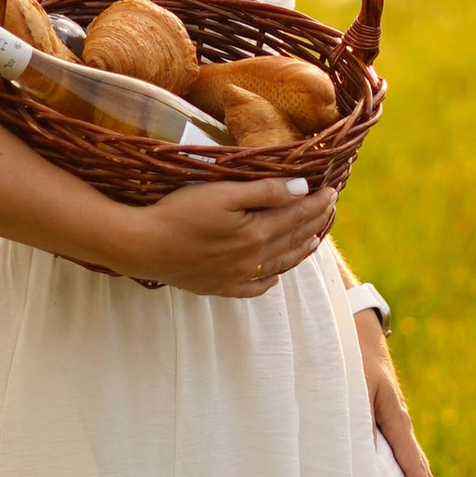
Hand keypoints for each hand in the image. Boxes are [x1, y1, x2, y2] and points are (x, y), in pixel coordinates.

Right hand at [121, 173, 337, 297]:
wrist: (143, 246)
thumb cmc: (180, 213)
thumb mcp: (223, 193)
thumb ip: (264, 192)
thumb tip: (302, 189)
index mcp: (256, 234)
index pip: (297, 216)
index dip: (316, 202)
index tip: (332, 190)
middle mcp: (253, 259)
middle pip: (293, 239)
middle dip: (314, 222)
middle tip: (330, 209)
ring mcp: (236, 277)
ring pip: (279, 264)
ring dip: (300, 250)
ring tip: (314, 240)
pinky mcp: (219, 287)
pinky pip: (255, 287)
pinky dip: (270, 279)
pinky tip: (276, 275)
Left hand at [353, 309, 453, 476]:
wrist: (354, 322)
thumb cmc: (347, 354)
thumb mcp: (347, 386)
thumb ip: (352, 421)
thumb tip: (360, 460)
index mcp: (394, 418)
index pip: (412, 466)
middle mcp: (400, 424)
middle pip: (422, 474)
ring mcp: (396, 423)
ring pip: (415, 469)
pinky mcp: (386, 420)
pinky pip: (402, 458)